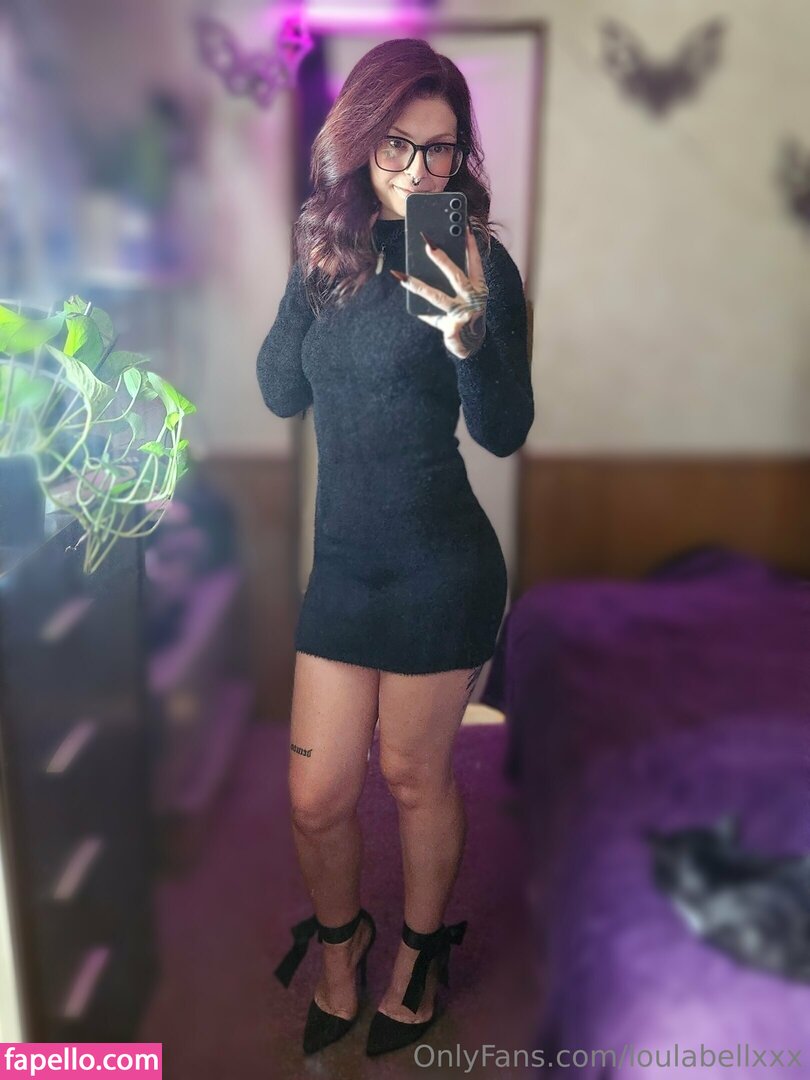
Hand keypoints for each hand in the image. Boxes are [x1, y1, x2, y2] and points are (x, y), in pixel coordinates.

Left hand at [391, 223, 488, 359]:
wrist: (472, 346)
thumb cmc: (466, 316)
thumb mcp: (465, 298)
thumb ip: (453, 283)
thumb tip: (433, 261)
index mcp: (479, 288)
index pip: (475, 263)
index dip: (470, 246)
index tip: (464, 227)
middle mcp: (474, 298)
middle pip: (456, 276)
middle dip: (442, 260)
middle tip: (428, 245)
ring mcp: (464, 313)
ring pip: (438, 297)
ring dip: (420, 286)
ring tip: (404, 278)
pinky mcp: (454, 326)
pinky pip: (430, 316)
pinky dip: (419, 311)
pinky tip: (407, 301)